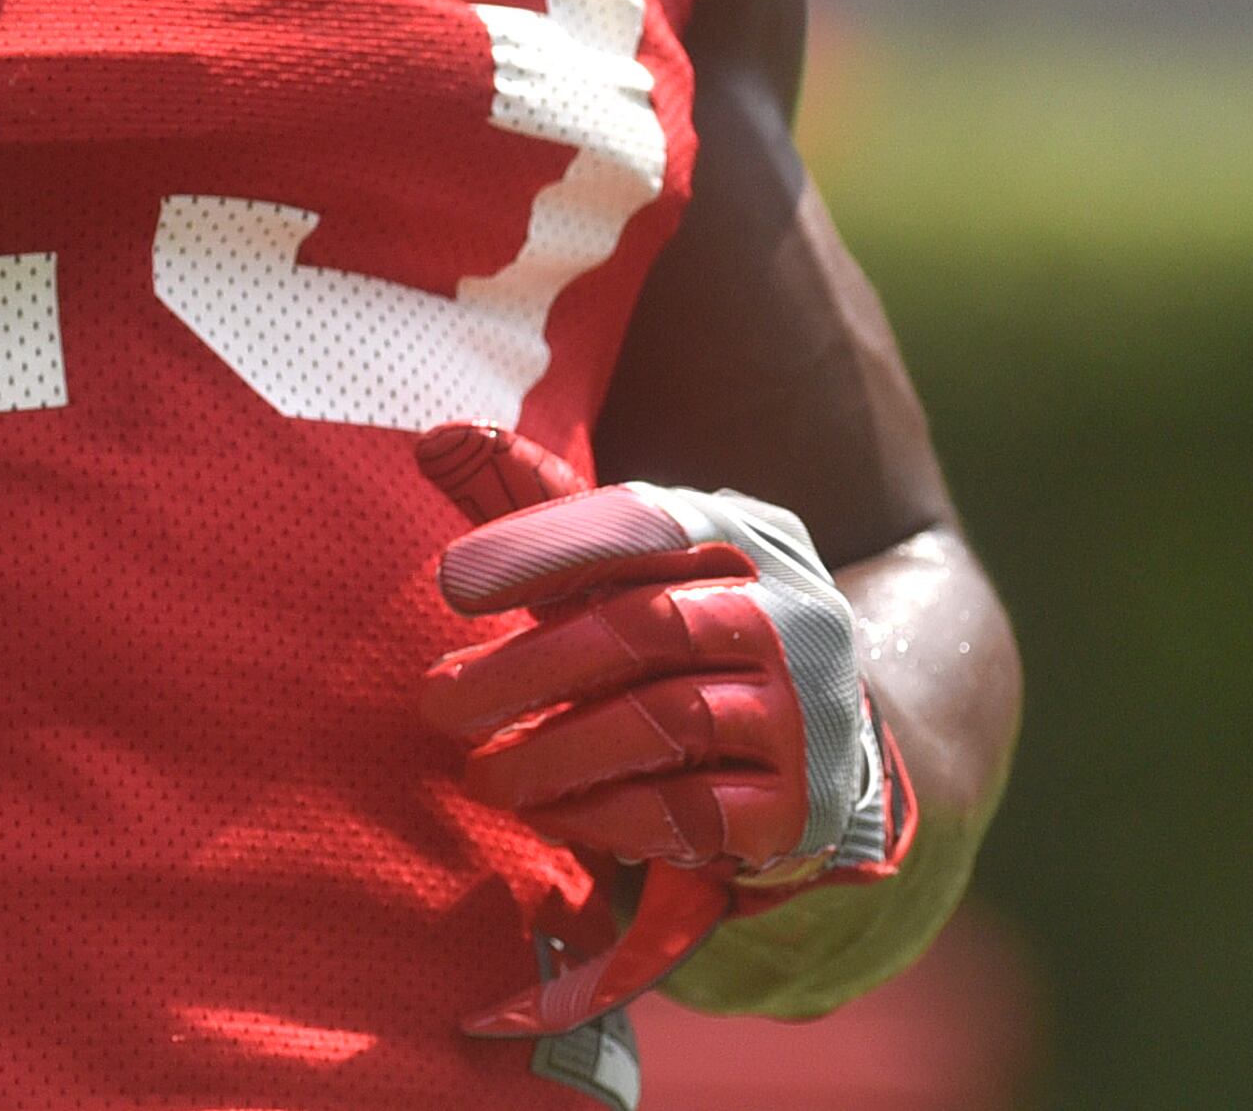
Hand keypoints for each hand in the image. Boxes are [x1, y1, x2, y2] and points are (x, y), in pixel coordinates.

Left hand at [416, 424, 914, 1039]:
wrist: (817, 740)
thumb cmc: (686, 626)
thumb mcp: (628, 563)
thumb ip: (537, 507)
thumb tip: (436, 437)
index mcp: (745, 532)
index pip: (645, 521)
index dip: (549, 543)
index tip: (451, 581)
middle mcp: (793, 609)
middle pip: (647, 626)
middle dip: (528, 668)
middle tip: (435, 704)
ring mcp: (807, 708)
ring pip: (673, 719)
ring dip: (559, 751)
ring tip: (482, 776)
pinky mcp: (801, 802)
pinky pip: (697, 811)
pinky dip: (610, 815)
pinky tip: (549, 816)